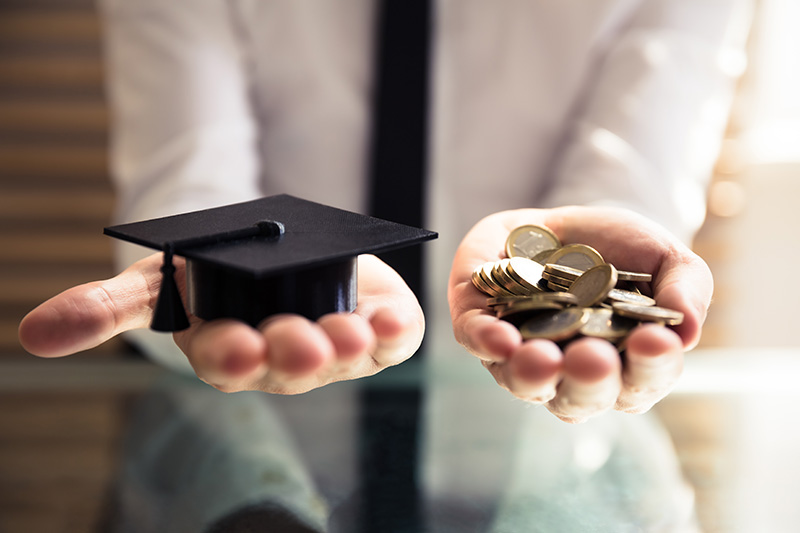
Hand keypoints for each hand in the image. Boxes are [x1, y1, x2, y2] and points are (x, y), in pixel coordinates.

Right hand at [18, 253, 423, 393]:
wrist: (273, 250)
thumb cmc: (211, 274)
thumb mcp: (157, 281)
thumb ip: (104, 307)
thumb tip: (33, 335)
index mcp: (230, 349)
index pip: (227, 362)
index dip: (231, 357)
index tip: (235, 346)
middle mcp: (283, 357)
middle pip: (289, 365)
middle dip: (294, 356)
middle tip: (301, 344)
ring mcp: (332, 345)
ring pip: (344, 356)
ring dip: (349, 346)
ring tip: (350, 331)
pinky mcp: (373, 328)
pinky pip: (389, 337)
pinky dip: (393, 330)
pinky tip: (392, 317)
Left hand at [449, 206, 712, 422]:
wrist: (561, 224)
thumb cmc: (620, 253)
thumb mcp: (665, 259)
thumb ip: (686, 289)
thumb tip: (690, 331)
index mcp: (624, 368)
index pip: (642, 383)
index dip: (650, 368)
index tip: (655, 341)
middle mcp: (570, 374)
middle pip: (580, 397)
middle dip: (587, 381)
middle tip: (593, 358)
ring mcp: (522, 356)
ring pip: (525, 382)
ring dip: (533, 374)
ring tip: (542, 358)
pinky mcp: (480, 326)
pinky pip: (477, 342)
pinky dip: (486, 342)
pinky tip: (500, 338)